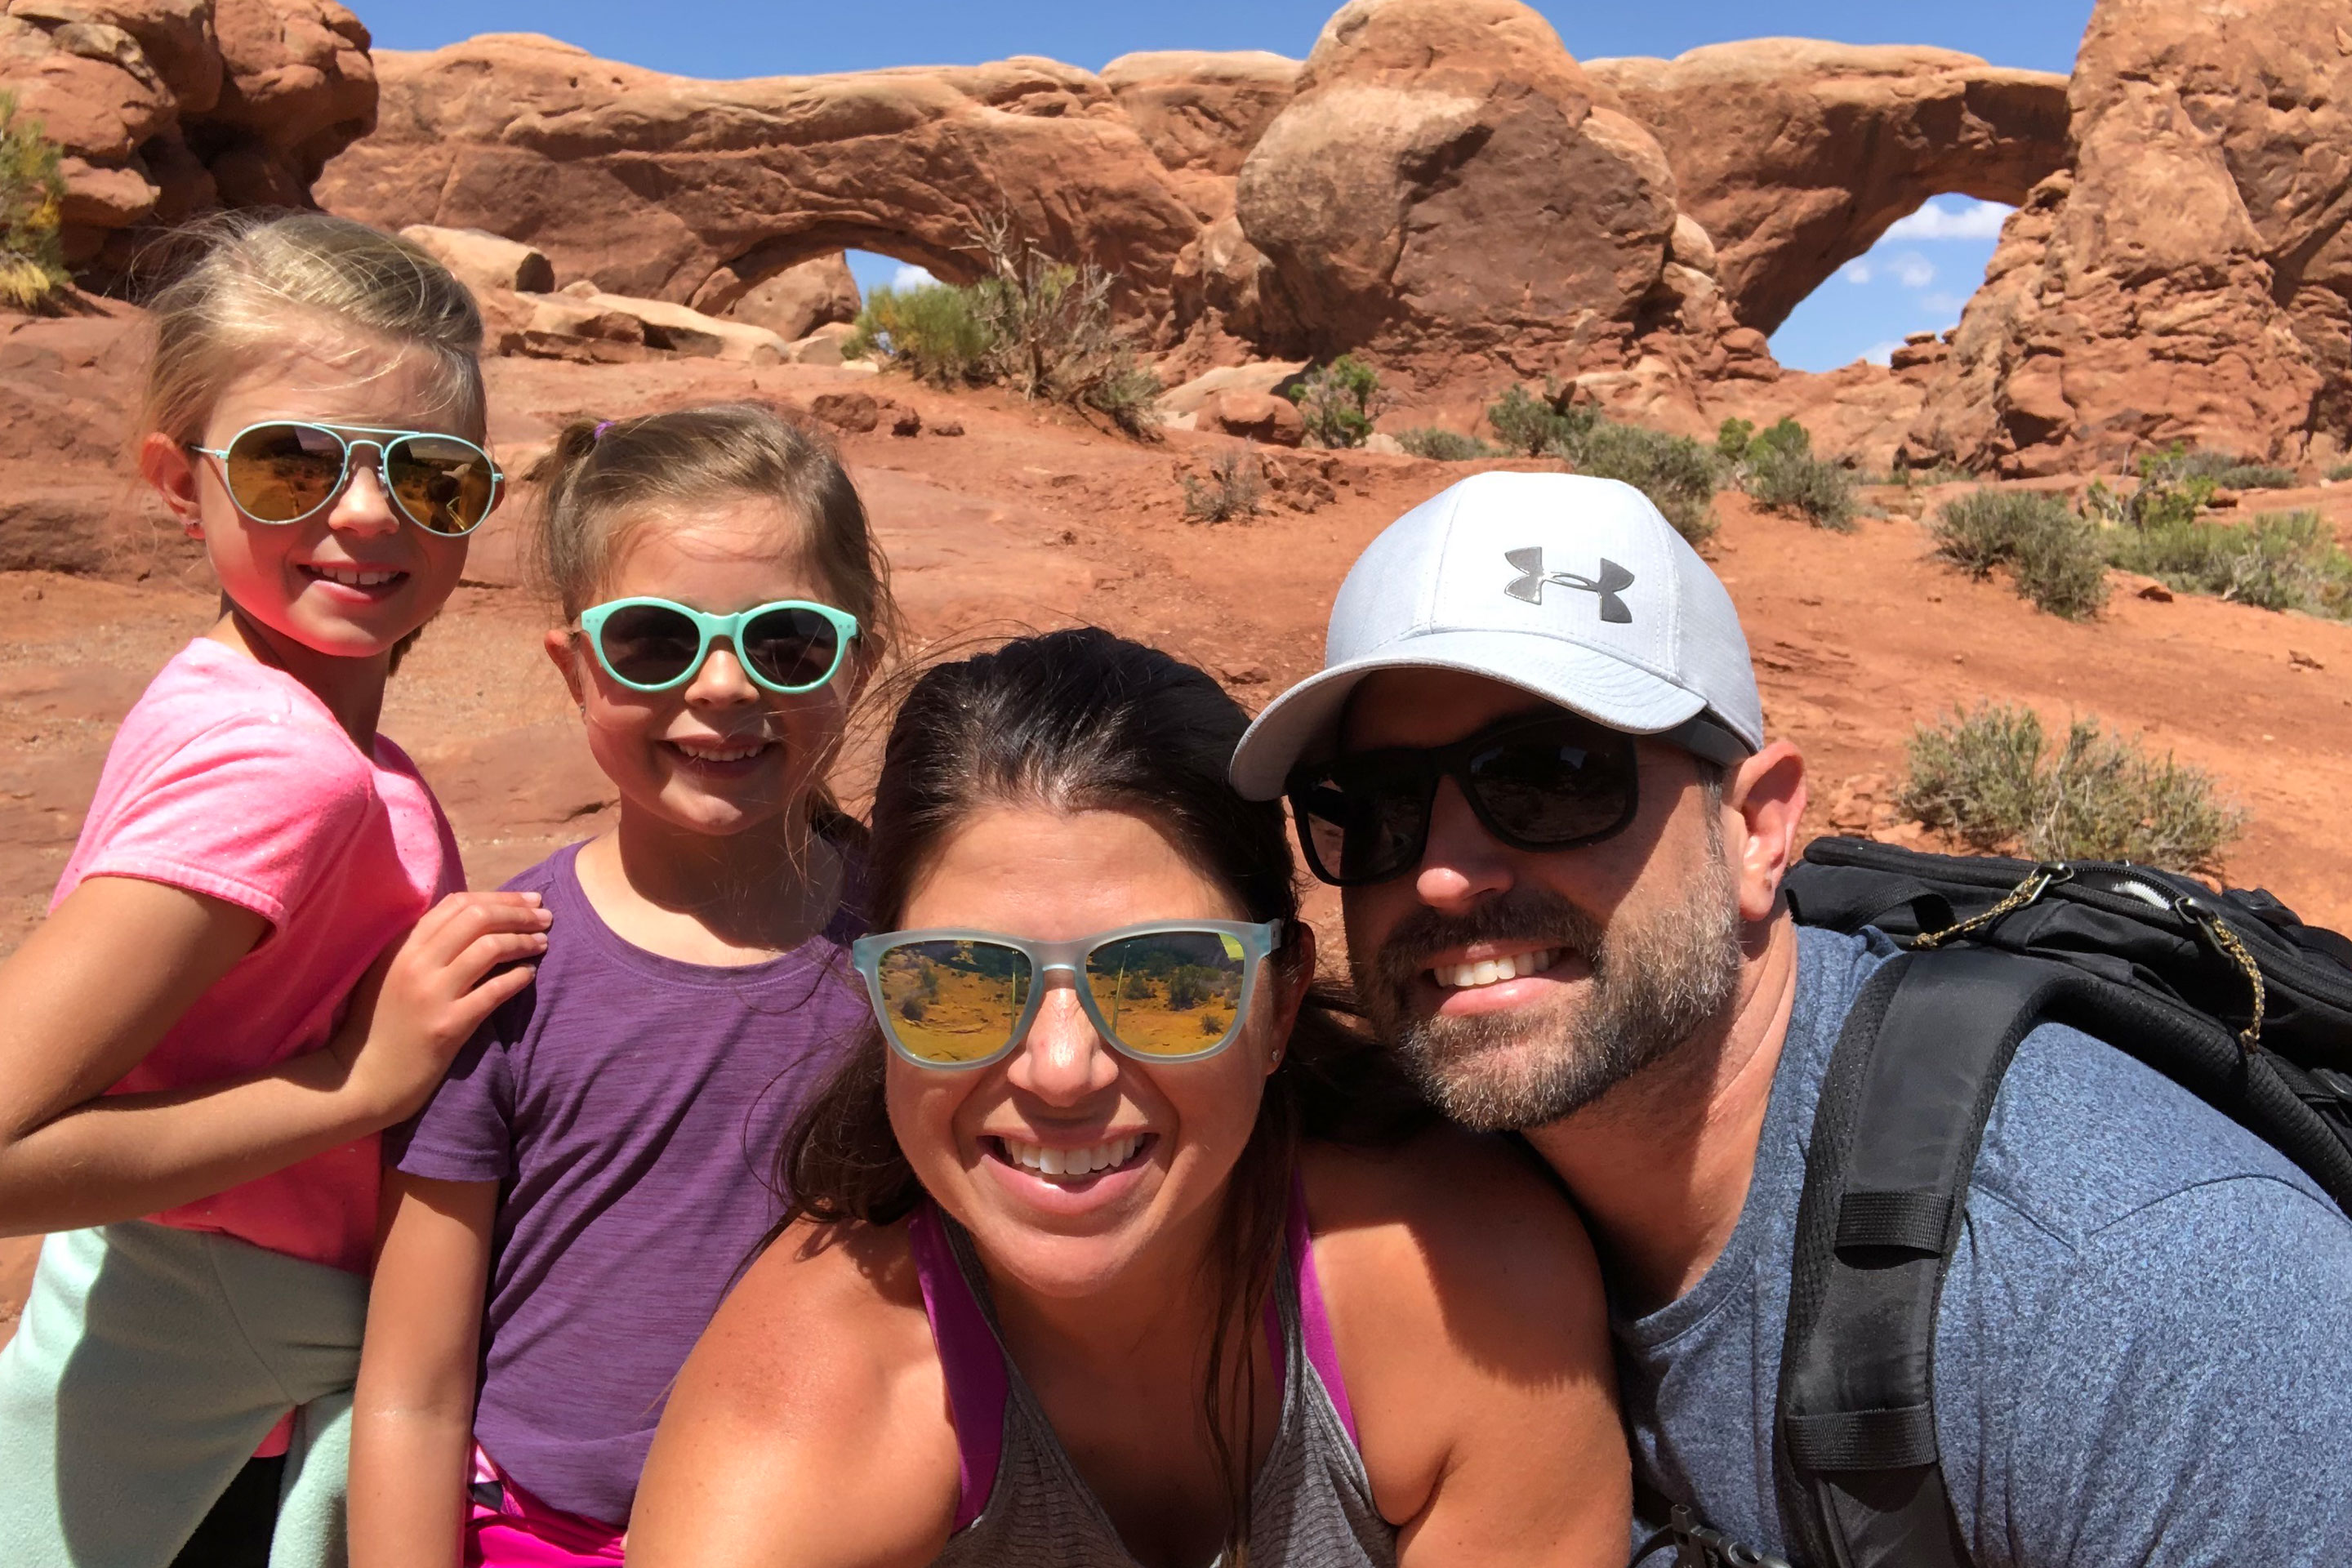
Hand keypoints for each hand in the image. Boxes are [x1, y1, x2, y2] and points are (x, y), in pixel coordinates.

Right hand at [329, 892, 550, 1125]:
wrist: (364, 1077)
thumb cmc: (380, 1024)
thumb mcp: (391, 973)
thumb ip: (424, 946)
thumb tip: (477, 918)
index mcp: (401, 945)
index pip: (457, 903)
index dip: (499, 897)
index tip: (528, 900)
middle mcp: (415, 963)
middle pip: (478, 918)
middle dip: (518, 913)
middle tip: (544, 916)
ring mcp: (432, 994)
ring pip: (489, 948)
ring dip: (524, 941)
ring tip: (543, 943)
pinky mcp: (448, 1025)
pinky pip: (494, 992)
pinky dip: (518, 977)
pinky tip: (529, 974)